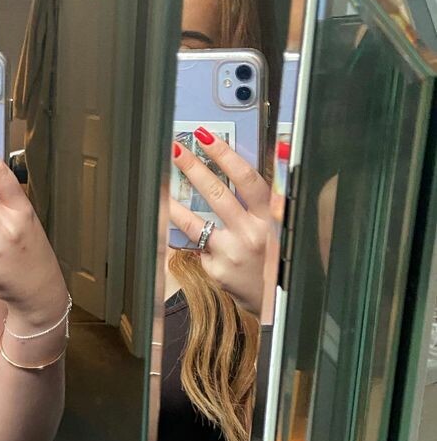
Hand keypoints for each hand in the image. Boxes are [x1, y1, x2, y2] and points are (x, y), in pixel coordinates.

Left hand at [169, 127, 270, 314]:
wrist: (277, 303)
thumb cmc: (274, 259)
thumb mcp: (280, 228)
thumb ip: (266, 202)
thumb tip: (254, 166)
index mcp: (269, 218)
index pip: (247, 179)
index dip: (226, 156)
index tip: (207, 138)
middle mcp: (251, 234)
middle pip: (218, 194)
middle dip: (194, 168)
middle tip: (176, 151)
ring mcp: (231, 253)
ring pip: (196, 223)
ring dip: (175, 203)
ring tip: (160, 187)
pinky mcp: (217, 271)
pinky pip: (197, 248)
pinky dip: (189, 239)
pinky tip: (181, 232)